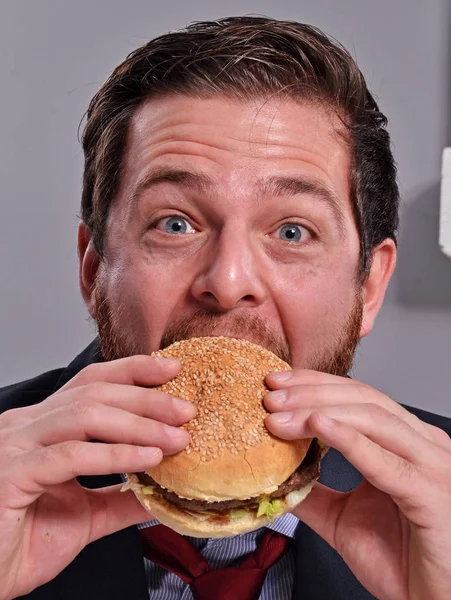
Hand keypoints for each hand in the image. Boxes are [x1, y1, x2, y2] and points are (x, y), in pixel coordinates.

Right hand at [0, 355, 195, 599]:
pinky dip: (114, 454)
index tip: (173, 370)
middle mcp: (25, 426)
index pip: (91, 383)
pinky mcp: (12, 473)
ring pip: (84, 416)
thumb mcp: (87, 515)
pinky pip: (70, 455)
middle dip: (146, 399)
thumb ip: (121, 497)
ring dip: (138, 424)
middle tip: (186, 410)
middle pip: (94, 393)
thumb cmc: (22, 542)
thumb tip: (163, 488)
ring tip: (176, 437)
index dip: (133, 372)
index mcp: (41, 426)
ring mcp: (15, 446)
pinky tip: (147, 457)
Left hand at [264, 370, 450, 599]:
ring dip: (319, 411)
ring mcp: (431, 465)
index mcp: (405, 442)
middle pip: (362, 399)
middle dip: (310, 392)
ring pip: (372, 419)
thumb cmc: (403, 561)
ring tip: (280, 415)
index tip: (275, 384)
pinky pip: (387, 462)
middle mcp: (422, 444)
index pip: (356, 397)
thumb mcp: (343, 519)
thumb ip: (314, 493)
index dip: (314, 385)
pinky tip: (319, 427)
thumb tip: (276, 475)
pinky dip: (350, 440)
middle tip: (270, 395)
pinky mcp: (432, 494)